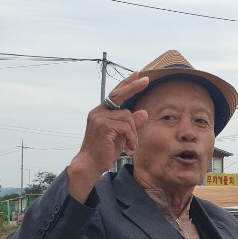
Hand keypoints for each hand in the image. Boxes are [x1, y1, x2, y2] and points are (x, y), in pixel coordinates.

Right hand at [67, 72, 148, 201]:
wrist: (91, 164)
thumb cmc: (106, 151)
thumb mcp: (122, 136)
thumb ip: (132, 124)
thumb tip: (144, 112)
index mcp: (101, 112)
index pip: (116, 94)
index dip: (126, 84)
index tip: (137, 74)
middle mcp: (99, 112)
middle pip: (119, 96)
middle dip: (133, 87)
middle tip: (146, 80)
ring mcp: (100, 118)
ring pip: (128, 117)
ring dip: (133, 133)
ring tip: (131, 145)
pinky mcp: (103, 126)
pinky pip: (126, 127)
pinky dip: (131, 138)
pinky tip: (128, 148)